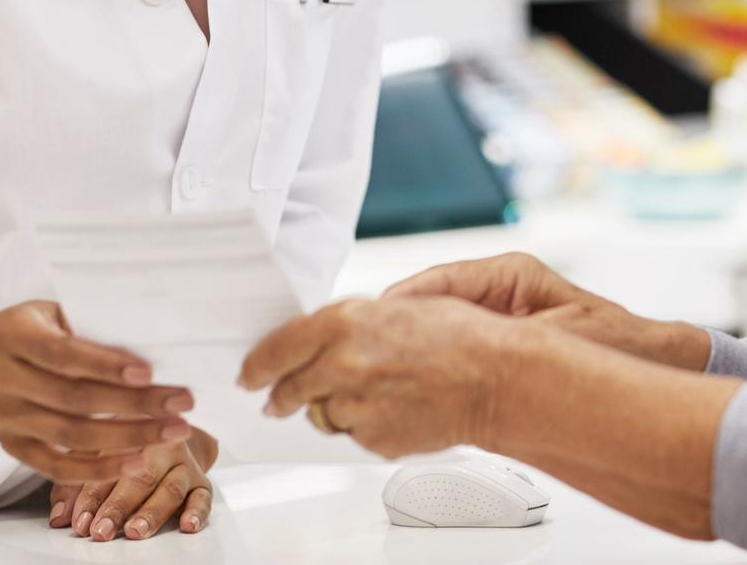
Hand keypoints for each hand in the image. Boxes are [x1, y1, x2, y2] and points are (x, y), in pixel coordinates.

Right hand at [0, 302, 193, 482]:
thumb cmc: (28, 327)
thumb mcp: (49, 311)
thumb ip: (86, 323)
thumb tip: (151, 332)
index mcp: (16, 337)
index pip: (63, 354)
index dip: (105, 365)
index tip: (148, 372)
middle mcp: (8, 381)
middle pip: (75, 399)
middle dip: (135, 403)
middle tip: (184, 402)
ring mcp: (9, 417)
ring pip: (70, 435)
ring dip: (128, 437)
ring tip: (174, 432)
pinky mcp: (13, 443)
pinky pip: (54, 466)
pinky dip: (96, 468)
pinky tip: (136, 461)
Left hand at [49, 429, 215, 540]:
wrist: (170, 429)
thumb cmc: (124, 446)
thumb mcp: (93, 453)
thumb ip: (74, 484)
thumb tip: (59, 517)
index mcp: (132, 434)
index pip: (110, 465)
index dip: (92, 495)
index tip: (78, 520)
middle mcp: (162, 446)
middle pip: (142, 476)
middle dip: (120, 505)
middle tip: (101, 529)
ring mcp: (184, 464)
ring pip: (171, 487)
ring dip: (153, 511)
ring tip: (136, 530)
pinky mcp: (201, 481)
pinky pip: (204, 496)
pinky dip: (198, 511)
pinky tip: (187, 525)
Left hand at [240, 297, 515, 459]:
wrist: (494, 377)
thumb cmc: (461, 335)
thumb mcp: (401, 305)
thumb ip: (354, 323)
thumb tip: (328, 337)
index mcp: (345, 323)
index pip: (278, 347)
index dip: (259, 362)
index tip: (251, 372)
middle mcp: (341, 365)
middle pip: (289, 390)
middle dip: (284, 393)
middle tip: (283, 396)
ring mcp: (355, 407)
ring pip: (323, 414)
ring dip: (335, 405)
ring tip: (373, 390)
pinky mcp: (372, 439)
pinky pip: (354, 433)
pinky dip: (365, 422)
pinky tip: (394, 405)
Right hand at [384, 254, 708, 369]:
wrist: (647, 366)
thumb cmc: (615, 342)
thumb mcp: (559, 332)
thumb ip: (511, 335)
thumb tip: (460, 333)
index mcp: (510, 275)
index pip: (441, 280)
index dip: (404, 302)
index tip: (375, 319)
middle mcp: (498, 292)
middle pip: (430, 303)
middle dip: (399, 326)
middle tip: (366, 349)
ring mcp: (495, 319)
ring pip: (436, 328)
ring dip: (411, 347)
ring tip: (380, 371)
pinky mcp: (496, 348)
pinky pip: (450, 353)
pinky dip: (429, 370)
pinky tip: (411, 390)